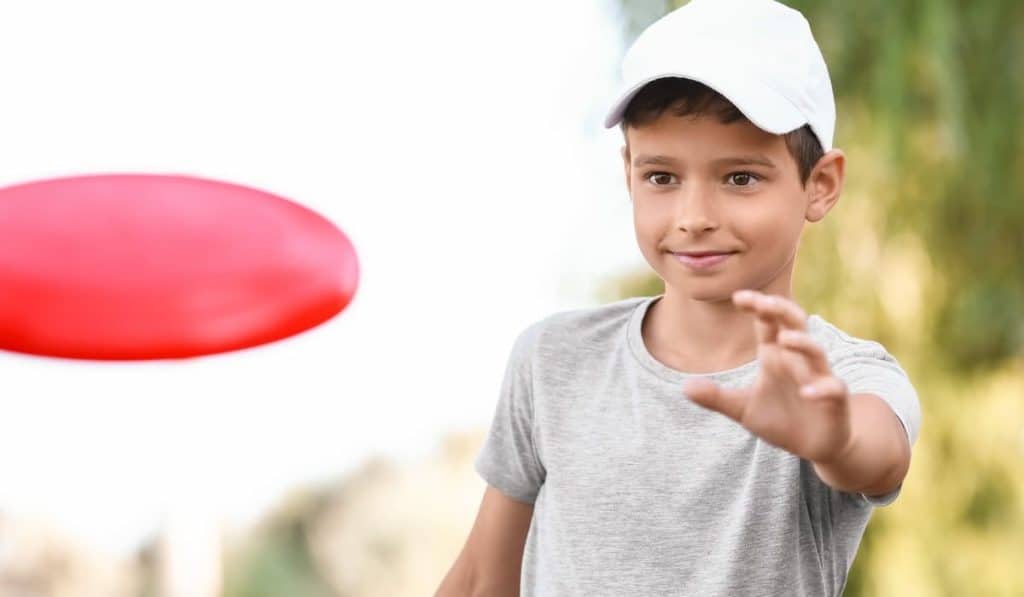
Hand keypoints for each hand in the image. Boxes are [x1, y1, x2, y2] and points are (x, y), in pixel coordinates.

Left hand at [682, 289, 852, 463]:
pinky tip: (807, 392)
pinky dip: (821, 388)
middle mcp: (798, 360)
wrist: (814, 446)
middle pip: (795, 325)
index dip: (757, 307)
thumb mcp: (742, 409)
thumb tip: (684, 387)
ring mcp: (818, 378)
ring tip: (784, 339)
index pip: (767, 323)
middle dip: (782, 311)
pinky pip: (832, 388)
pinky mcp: (834, 400)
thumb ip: (716, 397)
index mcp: (775, 355)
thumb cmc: (780, 420)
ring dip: (802, 343)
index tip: (738, 297)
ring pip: (816, 351)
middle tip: (764, 302)